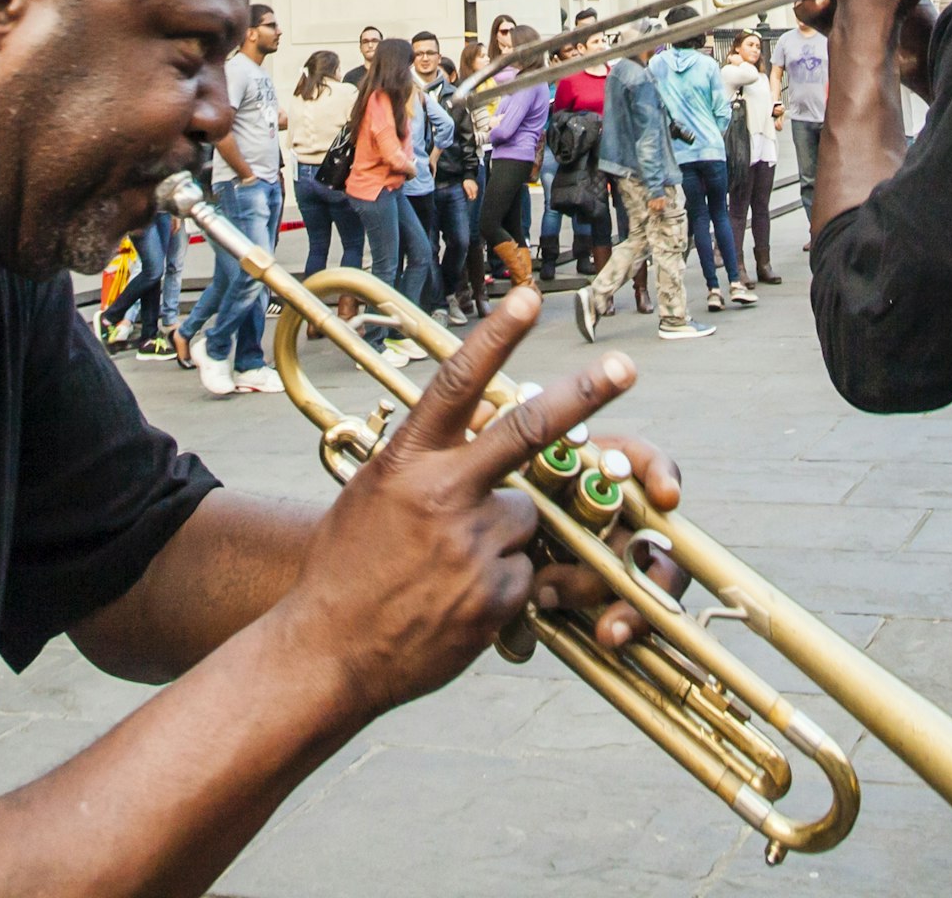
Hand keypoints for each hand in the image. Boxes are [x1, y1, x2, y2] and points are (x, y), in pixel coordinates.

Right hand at [269, 290, 656, 714]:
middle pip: (527, 431)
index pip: (457, 385)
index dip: (495, 338)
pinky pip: (526, 576)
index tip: (527, 299)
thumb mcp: (373, 495)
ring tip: (451, 572)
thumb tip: (472, 426)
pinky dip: (504, 587)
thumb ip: (423, 462)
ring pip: (528, 521)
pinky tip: (458, 605)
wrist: (327, 651)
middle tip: (625, 366)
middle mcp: (442, 495)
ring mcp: (471, 546)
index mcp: (406, 462)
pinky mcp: (496, 596)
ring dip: (506, 540)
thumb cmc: (347, 568)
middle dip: (583, 394)